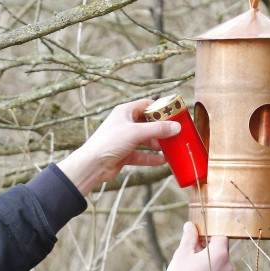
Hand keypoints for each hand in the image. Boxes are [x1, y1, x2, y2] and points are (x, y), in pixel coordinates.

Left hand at [57, 99, 180, 195]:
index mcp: (125, 112)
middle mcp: (125, 124)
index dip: (160, 108)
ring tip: (171, 148)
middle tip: (176, 133)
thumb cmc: (109, 142)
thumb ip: (158, 130)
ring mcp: (124, 140)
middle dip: (161, 129)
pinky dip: (151, 157)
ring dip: (158, 144)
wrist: (92, 165)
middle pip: (148, 123)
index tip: (174, 114)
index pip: (146, 105)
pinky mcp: (124, 154)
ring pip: (145, 140)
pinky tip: (162, 161)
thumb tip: (176, 127)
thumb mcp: (136, 133)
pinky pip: (141, 154)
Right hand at [162, 223, 232, 270]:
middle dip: (206, 247)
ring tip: (190, 265)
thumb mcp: (182, 254)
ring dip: (207, 260)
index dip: (208, 233)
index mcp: (220, 254)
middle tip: (190, 250)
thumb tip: (190, 226)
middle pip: (220, 250)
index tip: (196, 237)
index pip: (220, 235)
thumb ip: (189, 237)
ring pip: (218, 263)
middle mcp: (227, 266)